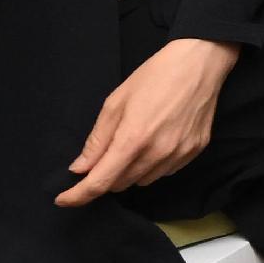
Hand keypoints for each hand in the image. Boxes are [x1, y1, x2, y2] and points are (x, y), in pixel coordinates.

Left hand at [57, 36, 239, 205]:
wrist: (200, 63)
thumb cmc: (154, 76)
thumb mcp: (115, 102)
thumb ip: (97, 140)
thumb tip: (80, 168)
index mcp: (133, 139)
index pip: (100, 182)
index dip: (78, 195)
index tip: (63, 200)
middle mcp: (157, 153)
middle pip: (120, 185)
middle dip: (105, 176)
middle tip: (104, 155)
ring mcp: (179, 154)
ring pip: (142, 181)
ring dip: (129, 172)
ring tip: (134, 143)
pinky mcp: (194, 152)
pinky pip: (164, 172)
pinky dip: (152, 165)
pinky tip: (155, 142)